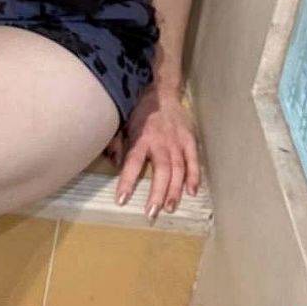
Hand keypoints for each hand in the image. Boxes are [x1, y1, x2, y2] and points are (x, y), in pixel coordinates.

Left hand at [109, 88, 200, 218]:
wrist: (163, 92)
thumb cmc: (141, 112)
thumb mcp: (123, 123)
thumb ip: (118, 143)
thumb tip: (112, 163)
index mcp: (142, 137)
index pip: (133, 162)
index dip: (127, 181)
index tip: (122, 200)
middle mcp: (161, 141)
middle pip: (161, 170)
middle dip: (157, 193)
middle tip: (152, 212)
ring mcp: (178, 141)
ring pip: (178, 169)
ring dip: (175, 190)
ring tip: (169, 208)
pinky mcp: (190, 140)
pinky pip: (194, 161)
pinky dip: (194, 176)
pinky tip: (191, 192)